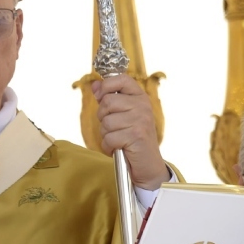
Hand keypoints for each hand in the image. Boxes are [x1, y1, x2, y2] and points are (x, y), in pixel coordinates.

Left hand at [93, 75, 165, 189]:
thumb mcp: (124, 115)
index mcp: (140, 97)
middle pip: (108, 102)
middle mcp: (142, 106)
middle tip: (114, 127)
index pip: (122, 79)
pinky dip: (109, 147)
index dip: (106, 86)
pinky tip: (119, 148)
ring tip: (118, 139)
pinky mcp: (136, 136)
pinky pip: (109, 138)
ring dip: (106, 134)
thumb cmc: (133, 138)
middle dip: (103, 117)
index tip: (101, 96)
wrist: (148, 164)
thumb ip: (109, 98)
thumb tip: (94, 85)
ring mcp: (140, 121)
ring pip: (106, 122)